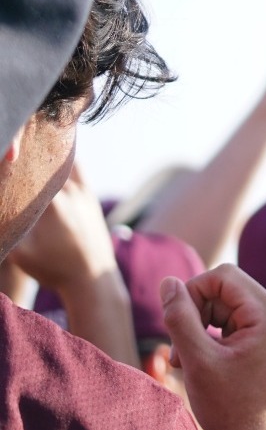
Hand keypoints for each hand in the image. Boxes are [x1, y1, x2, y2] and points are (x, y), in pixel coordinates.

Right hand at [10, 163, 116, 294]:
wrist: (91, 277)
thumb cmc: (53, 268)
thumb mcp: (20, 251)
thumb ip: (5, 225)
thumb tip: (1, 207)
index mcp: (50, 201)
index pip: (24, 171)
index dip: (10, 165)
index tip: (4, 160)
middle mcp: (69, 190)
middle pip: (41, 162)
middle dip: (25, 158)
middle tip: (12, 155)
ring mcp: (83, 191)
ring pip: (61, 161)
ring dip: (45, 156)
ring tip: (28, 152)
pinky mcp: (90, 196)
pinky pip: (76, 170)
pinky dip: (63, 161)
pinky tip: (50, 160)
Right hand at [161, 264, 265, 429]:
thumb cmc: (229, 405)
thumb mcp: (196, 358)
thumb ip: (180, 317)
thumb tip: (168, 281)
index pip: (223, 276)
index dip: (192, 293)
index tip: (176, 324)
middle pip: (225, 289)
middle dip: (195, 314)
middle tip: (179, 349)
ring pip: (225, 308)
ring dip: (199, 328)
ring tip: (186, 361)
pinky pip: (233, 324)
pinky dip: (211, 339)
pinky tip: (199, 364)